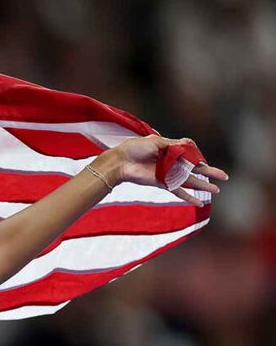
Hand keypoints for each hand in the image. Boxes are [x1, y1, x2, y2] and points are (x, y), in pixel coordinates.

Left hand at [102, 135, 227, 206]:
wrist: (120, 161)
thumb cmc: (135, 148)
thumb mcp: (156, 141)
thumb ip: (173, 145)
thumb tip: (191, 144)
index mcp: (171, 151)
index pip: (190, 155)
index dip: (199, 158)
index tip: (205, 161)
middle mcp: (171, 163)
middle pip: (195, 169)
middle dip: (210, 173)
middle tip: (225, 177)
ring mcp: (168, 175)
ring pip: (190, 181)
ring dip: (203, 186)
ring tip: (217, 191)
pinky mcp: (162, 184)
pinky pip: (178, 192)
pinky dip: (188, 197)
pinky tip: (199, 203)